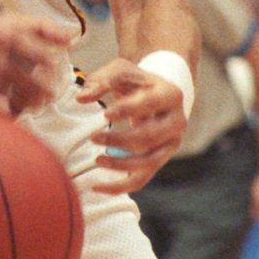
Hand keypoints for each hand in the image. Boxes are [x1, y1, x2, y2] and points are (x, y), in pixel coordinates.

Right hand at [0, 7, 69, 114]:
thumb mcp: (3, 22)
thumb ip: (38, 27)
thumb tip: (72, 36)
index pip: (13, 36)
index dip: (36, 53)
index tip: (56, 68)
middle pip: (1, 62)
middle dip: (27, 82)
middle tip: (48, 97)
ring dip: (12, 97)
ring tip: (32, 107)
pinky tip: (7, 113)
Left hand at [77, 57, 186, 193]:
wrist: (156, 92)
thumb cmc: (134, 80)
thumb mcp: (119, 71)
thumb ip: (100, 82)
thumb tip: (81, 98)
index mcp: (170, 95)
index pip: (148, 104)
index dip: (126, 110)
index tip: (104, 114)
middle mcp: (177, 121)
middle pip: (148, 137)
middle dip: (119, 140)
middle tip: (93, 137)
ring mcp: (171, 143)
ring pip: (148, 162)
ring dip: (120, 164)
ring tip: (97, 159)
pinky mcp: (160, 158)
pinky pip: (143, 178)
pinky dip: (121, 185)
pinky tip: (97, 187)